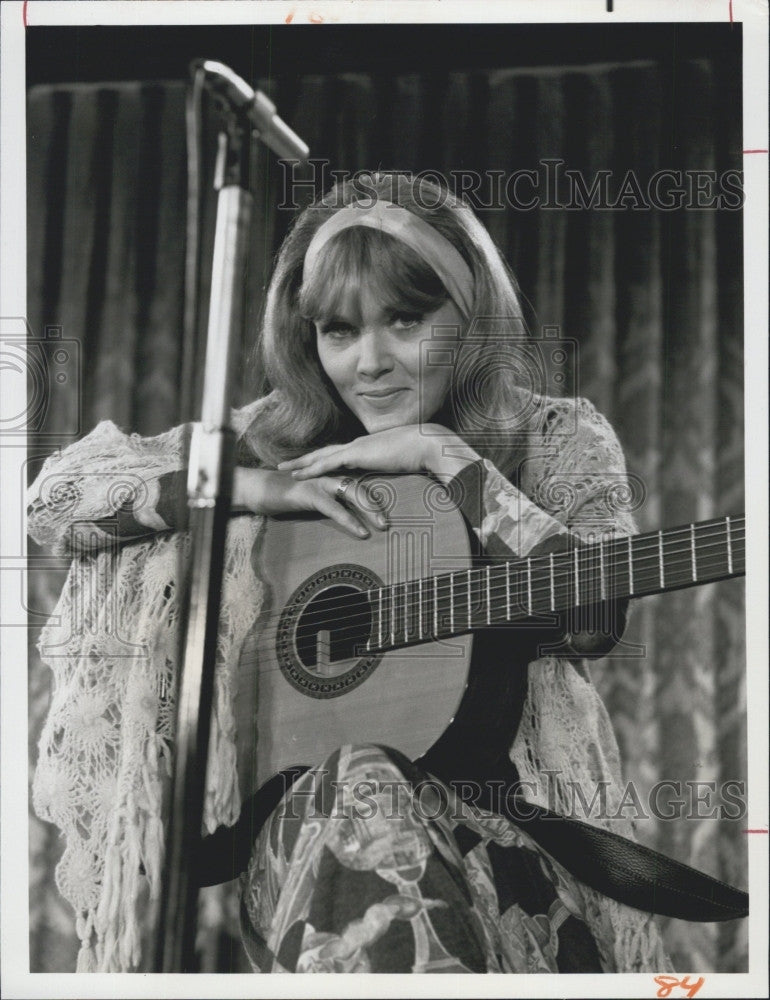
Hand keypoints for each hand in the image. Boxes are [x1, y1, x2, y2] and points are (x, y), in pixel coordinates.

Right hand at [232, 467, 387, 538]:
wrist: (262, 490)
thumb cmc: (289, 494)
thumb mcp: (317, 495)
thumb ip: (334, 497)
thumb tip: (351, 507)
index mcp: (334, 473)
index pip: (363, 477)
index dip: (380, 489)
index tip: (396, 503)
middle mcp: (331, 474)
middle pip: (363, 484)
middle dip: (380, 501)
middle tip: (395, 517)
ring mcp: (322, 482)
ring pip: (353, 494)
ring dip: (370, 510)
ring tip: (383, 525)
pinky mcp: (312, 495)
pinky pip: (335, 509)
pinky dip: (350, 521)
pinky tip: (361, 532)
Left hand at [277, 425, 479, 480]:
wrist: (427, 444)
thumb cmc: (422, 454)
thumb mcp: (403, 462)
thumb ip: (394, 467)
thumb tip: (397, 473)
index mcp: (369, 446)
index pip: (341, 452)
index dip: (325, 457)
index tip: (312, 462)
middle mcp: (359, 444)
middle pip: (325, 452)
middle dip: (306, 458)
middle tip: (287, 464)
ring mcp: (356, 447)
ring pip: (321, 456)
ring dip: (301, 463)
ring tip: (284, 469)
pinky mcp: (357, 455)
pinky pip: (328, 463)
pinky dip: (311, 469)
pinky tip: (298, 474)